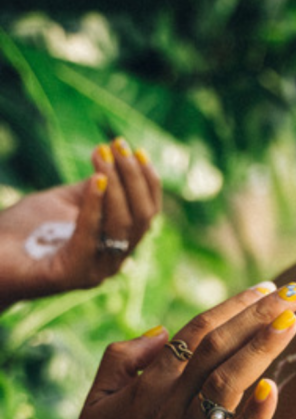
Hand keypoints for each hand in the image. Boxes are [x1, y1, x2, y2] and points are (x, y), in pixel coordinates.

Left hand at [0, 139, 161, 311]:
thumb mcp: (64, 203)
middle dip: (134, 177)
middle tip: (119, 145)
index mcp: (116, 244)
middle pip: (142, 217)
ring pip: (123, 225)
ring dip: (117, 184)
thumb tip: (113, 163)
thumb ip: (91, 191)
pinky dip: (96, 205)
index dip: (148, 181)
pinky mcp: (74, 274)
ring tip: (102, 154)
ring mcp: (96, 270)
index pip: (147, 212)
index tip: (136, 149)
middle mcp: (113, 260)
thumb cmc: (24, 232)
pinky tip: (96, 178)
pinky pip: (92, 235)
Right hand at [38, 281, 295, 418]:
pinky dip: (253, 416)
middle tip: (295, 293)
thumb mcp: (96, 401)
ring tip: (292, 322)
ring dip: (261, 349)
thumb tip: (162, 330)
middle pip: (218, 347)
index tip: (267, 288)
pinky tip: (272, 390)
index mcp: (147, 384)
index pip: (196, 331)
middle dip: (259, 315)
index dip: (234, 306)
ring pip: (227, 383)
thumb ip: (122, 358)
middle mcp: (168, 404)